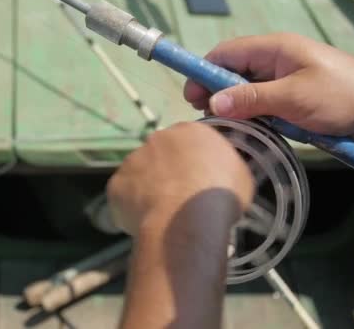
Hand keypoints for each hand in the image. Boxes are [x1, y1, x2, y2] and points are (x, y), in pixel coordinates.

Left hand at [107, 122, 252, 236]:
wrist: (188, 218)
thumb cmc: (220, 195)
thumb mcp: (238, 174)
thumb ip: (221, 167)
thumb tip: (215, 174)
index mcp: (189, 131)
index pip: (188, 142)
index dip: (192, 163)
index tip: (197, 182)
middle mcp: (156, 139)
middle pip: (160, 155)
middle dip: (167, 173)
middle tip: (179, 199)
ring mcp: (132, 160)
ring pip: (140, 174)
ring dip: (148, 189)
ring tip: (163, 214)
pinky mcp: (115, 184)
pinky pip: (124, 196)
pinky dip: (132, 208)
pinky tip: (146, 222)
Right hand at [184, 33, 353, 150]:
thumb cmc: (341, 96)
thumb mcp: (293, 98)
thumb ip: (251, 99)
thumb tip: (213, 101)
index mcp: (274, 49)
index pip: (225, 53)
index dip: (203, 73)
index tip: (192, 99)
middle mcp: (275, 60)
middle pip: (232, 73)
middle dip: (216, 94)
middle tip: (209, 119)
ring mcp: (283, 78)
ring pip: (244, 91)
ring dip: (234, 108)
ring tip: (228, 128)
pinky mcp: (291, 97)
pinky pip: (261, 103)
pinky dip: (252, 116)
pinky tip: (250, 130)